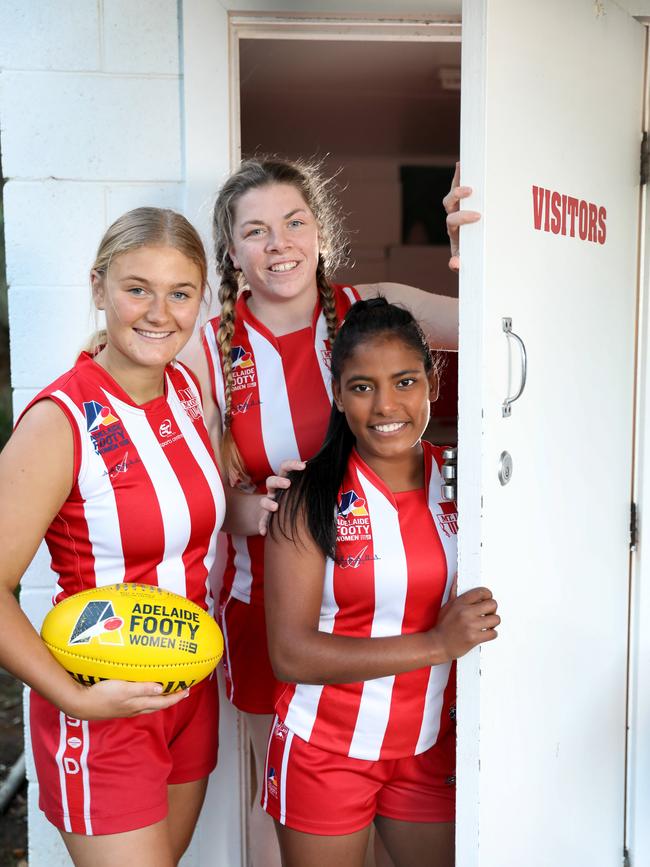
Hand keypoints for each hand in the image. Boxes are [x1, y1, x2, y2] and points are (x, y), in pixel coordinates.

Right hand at [62, 678, 189, 720]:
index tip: (188, 690)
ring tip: (166, 691)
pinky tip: (143, 692)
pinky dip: (146, 698)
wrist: (80, 704)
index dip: (176, 697)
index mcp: (138, 705)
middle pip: (157, 705)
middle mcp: (134, 709)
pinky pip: (138, 703)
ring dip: (159, 699)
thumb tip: (162, 689)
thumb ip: (142, 689)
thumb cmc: (102, 695)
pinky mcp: (118, 706)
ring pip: (148, 705)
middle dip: (171, 699)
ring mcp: (126, 709)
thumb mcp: (124, 690)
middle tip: (182, 690)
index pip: (162, 702)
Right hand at [259, 458, 305, 535]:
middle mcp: (274, 490)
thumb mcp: (300, 488)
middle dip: (279, 481)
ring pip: (264, 500)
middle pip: (271, 480)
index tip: (304, 466)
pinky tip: (263, 532)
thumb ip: (309, 482)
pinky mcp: (265, 515)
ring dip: (268, 503)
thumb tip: (326, 475)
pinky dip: (262, 525)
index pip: (285, 467)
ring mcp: (269, 502)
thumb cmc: (293, 496)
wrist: (277, 511)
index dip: (293, 465)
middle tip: (288, 484)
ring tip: (275, 507)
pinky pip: (262, 520)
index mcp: (283, 480)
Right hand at [434, 586, 498, 659]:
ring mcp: (471, 626)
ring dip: (493, 623)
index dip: (488, 595)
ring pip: (496, 619)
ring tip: (486, 624)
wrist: (437, 644)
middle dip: (492, 609)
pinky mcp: (474, 638)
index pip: (482, 592)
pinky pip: (493, 633)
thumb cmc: (442, 626)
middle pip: (492, 604)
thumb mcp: (447, 605)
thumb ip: (454, 591)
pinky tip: (485, 633)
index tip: (487, 600)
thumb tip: (457, 577)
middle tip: (488, 613)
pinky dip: (491, 634)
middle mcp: (466, 612)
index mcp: (460, 603)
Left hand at [442, 162, 480, 271]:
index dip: (461, 217)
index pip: (452, 221)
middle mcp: (453, 217)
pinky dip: (459, 174)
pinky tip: (461, 163)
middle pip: (449, 203)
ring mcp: (458, 208)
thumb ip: (460, 264)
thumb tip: (454, 263)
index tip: (477, 216)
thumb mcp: (467, 263)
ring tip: (462, 166)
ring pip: (454, 190)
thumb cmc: (471, 257)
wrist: (472, 254)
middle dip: (457, 196)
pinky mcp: (464, 201)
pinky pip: (460, 184)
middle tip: (470, 191)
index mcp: (453, 231)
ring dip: (457, 179)